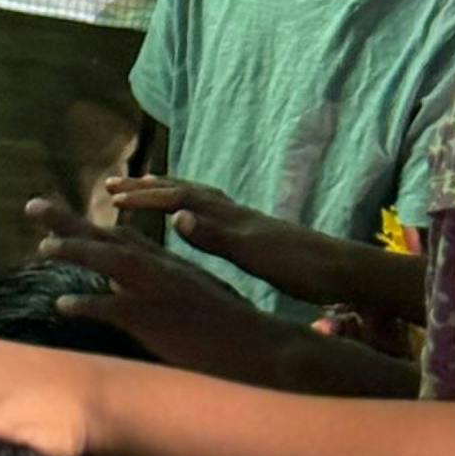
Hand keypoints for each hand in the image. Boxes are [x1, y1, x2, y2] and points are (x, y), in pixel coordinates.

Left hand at [28, 197, 290, 384]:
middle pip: (107, 237)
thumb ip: (158, 286)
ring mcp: (157, 291)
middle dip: (68, 221)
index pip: (122, 237)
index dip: (89, 227)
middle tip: (32, 205)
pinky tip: (62, 306)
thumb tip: (118, 288)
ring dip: (75, 251)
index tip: (59, 217)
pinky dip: (87, 305)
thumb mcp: (194, 295)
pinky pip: (113, 310)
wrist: (258, 347)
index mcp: (168, 264)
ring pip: (109, 262)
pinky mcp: (156, 319)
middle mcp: (160, 269)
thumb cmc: (229, 328)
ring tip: (42, 247)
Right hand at [108, 175, 298, 274]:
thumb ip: (215, 236)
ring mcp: (244, 220)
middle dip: (147, 188)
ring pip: (197, 197)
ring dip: (167, 191)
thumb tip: (177, 216)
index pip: (177, 199)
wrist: (342, 269)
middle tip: (114, 186)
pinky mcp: (253, 232)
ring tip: (145, 189)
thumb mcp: (254, 255)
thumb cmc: (299, 267)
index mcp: (229, 218)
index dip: (144, 198)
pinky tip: (190, 218)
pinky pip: (211, 210)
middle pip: (183, 190)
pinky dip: (191, 206)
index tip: (112, 198)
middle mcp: (234, 212)